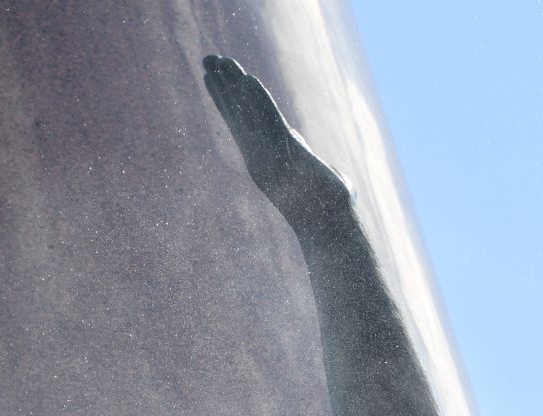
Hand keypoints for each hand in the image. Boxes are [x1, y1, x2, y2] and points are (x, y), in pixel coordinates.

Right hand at [203, 55, 351, 226]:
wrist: (334, 228)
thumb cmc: (332, 211)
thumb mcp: (319, 179)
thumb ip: (311, 163)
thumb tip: (315, 161)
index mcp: (265, 160)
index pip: (240, 124)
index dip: (226, 101)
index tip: (212, 79)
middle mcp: (261, 157)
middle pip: (237, 114)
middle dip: (222, 86)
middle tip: (207, 60)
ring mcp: (272, 156)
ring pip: (248, 113)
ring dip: (233, 85)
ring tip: (217, 60)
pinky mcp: (289, 154)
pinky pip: (270, 121)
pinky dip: (259, 100)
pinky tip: (248, 79)